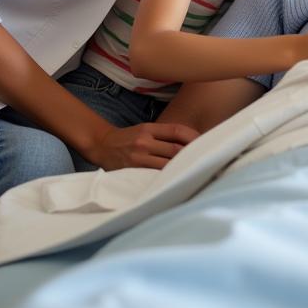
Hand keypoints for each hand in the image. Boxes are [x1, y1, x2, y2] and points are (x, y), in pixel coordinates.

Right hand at [84, 121, 199, 170]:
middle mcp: (144, 141)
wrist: (102, 145)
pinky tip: (175, 178)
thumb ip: (164, 134)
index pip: (177, 130)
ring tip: (194, 169)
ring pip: (166, 163)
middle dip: (191, 154)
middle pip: (175, 149)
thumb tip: (189, 142)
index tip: (204, 142)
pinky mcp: (132, 170)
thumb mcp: (145, 129)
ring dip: (181, 167)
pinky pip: (154, 174)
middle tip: (205, 158)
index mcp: (149, 128)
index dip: (193, 137)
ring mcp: (138, 157)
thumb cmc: (128, 138)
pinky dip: (166, 176)